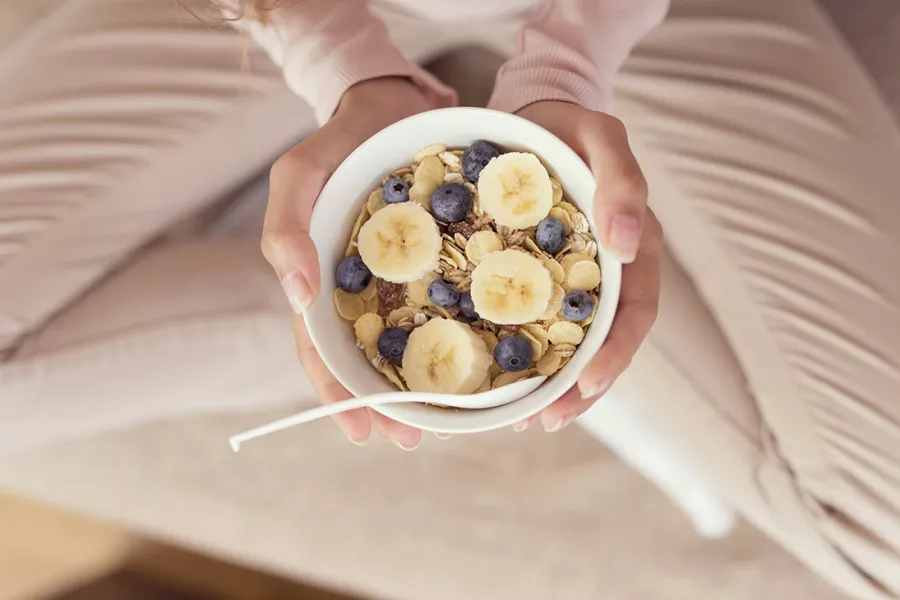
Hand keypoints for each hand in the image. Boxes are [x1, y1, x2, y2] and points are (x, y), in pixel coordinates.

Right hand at [262, 77, 432, 448]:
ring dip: (421, 384)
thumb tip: (298, 296)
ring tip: (447, 420)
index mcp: (320, 280)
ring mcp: (397, 277)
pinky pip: (445, 306)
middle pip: (365, 359)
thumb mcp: (299, 173)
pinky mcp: (438, 261)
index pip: (321, 349)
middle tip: (414, 439)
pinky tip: (481, 359)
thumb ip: (285, 226)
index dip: (338, 393)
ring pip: (406, 342)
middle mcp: (357, 287)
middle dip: (385, 404)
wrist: (393, 104)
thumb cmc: (339, 140)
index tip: (365, 431)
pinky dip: (456, 336)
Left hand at [513, 101, 662, 432]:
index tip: (586, 386)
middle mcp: (606, 273)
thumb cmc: (571, 127)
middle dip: (582, 388)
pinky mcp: (537, 277)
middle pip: (605, 344)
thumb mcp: (603, 139)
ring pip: (571, 343)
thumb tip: (628, 244)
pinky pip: (535, 321)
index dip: (615, 356)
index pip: (635, 315)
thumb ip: (623, 183)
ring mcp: (572, 279)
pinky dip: (524, 353)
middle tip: (547, 421)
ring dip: (554, 384)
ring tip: (524, 418)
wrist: (534, 114)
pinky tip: (497, 373)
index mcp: (631, 250)